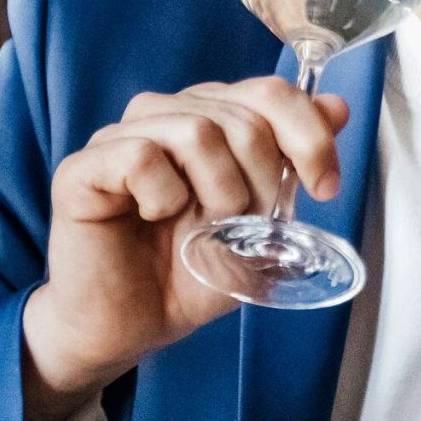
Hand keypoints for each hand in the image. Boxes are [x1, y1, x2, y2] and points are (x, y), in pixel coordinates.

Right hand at [22, 80, 349, 420]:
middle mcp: (165, 116)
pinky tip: (154, 218)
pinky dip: (163, 198)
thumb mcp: (260, 226)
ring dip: (217, 193)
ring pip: (196, 131)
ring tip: (199, 227)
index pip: (271, 91)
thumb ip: (293, 166)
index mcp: (209, 118)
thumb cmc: (185, 276)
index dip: (309, 136)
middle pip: (243, 116)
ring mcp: (120, 137)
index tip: (324, 188)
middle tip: (242, 226)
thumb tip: (337, 107)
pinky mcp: (83, 168)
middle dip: (263, 182)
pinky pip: (142, 157)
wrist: (127, 328)